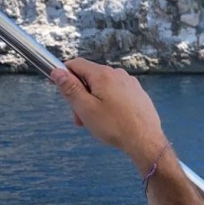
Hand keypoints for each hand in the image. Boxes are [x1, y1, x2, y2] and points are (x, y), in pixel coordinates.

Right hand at [50, 59, 166, 171]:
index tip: (65, 93)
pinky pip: (116, 93)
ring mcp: (129, 83)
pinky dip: (109, 104)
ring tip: (97, 122)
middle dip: (81, 95)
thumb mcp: (85, 108)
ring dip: (94, 101)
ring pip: (103, 87)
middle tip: (80, 117)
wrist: (145, 140)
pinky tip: (111, 120)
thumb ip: (70, 88)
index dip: (66, 76)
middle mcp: (118, 74)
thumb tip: (58, 71)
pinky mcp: (137, 93)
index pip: (76, 64)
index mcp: (103, 74)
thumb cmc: (115, 126)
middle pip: (89, 78)